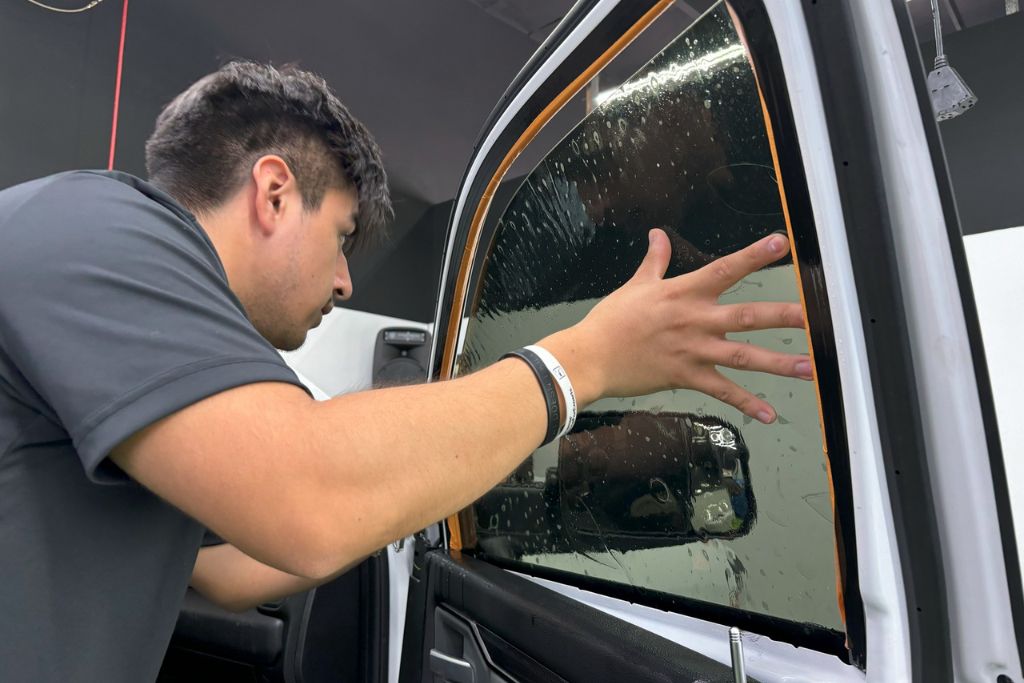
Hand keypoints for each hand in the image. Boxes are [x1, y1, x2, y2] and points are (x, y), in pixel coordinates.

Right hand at [555, 228, 809, 423]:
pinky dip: (746, 403)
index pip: (725, 269)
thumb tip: (657, 234)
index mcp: (683, 292)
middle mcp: (694, 320)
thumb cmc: (611, 320)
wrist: (590, 356)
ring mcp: (692, 350)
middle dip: (783, 316)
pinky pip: (722, 391)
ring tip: (809, 367)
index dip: (754, 255)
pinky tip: (769, 413)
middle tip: (815, 317)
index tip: (782, 243)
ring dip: (778, 363)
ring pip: (743, 356)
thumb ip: (655, 261)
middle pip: (747, 316)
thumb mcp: (635, 285)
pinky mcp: (686, 377)